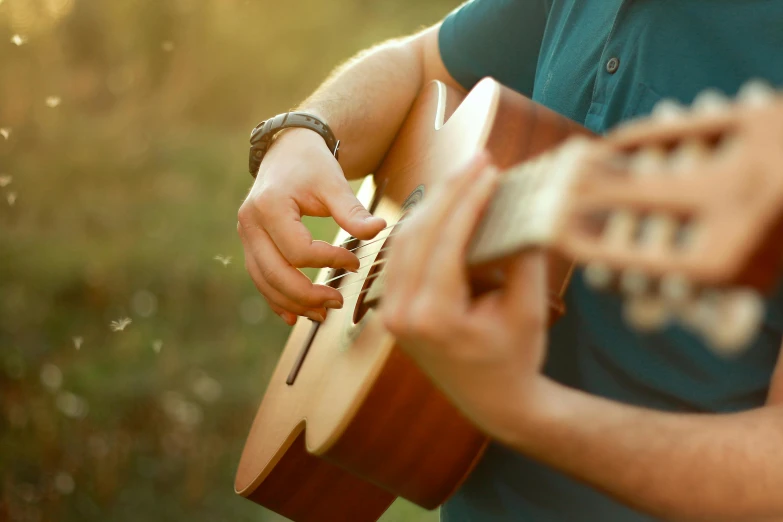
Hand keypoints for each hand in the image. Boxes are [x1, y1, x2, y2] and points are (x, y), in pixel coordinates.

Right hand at [238, 128, 386, 324]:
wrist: (287, 150)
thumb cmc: (311, 165)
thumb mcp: (333, 183)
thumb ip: (352, 211)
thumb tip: (378, 230)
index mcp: (269, 207)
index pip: (298, 251)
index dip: (329, 262)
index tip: (355, 261)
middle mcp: (250, 224)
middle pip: (275, 274)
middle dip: (307, 295)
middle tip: (337, 301)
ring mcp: (246, 236)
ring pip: (264, 282)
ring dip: (292, 303)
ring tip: (322, 313)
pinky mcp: (251, 244)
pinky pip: (260, 279)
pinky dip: (277, 299)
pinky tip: (296, 315)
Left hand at [381, 153, 548, 437]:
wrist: (493, 400)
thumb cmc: (516, 357)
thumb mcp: (528, 309)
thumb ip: (522, 257)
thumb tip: (518, 203)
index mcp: (433, 318)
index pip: (445, 242)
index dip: (467, 200)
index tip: (489, 169)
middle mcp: (402, 314)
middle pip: (418, 234)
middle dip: (449, 191)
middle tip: (479, 160)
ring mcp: (391, 312)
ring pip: (405, 240)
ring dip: (435, 204)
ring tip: (467, 175)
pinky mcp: (393, 307)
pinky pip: (404, 255)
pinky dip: (425, 226)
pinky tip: (449, 205)